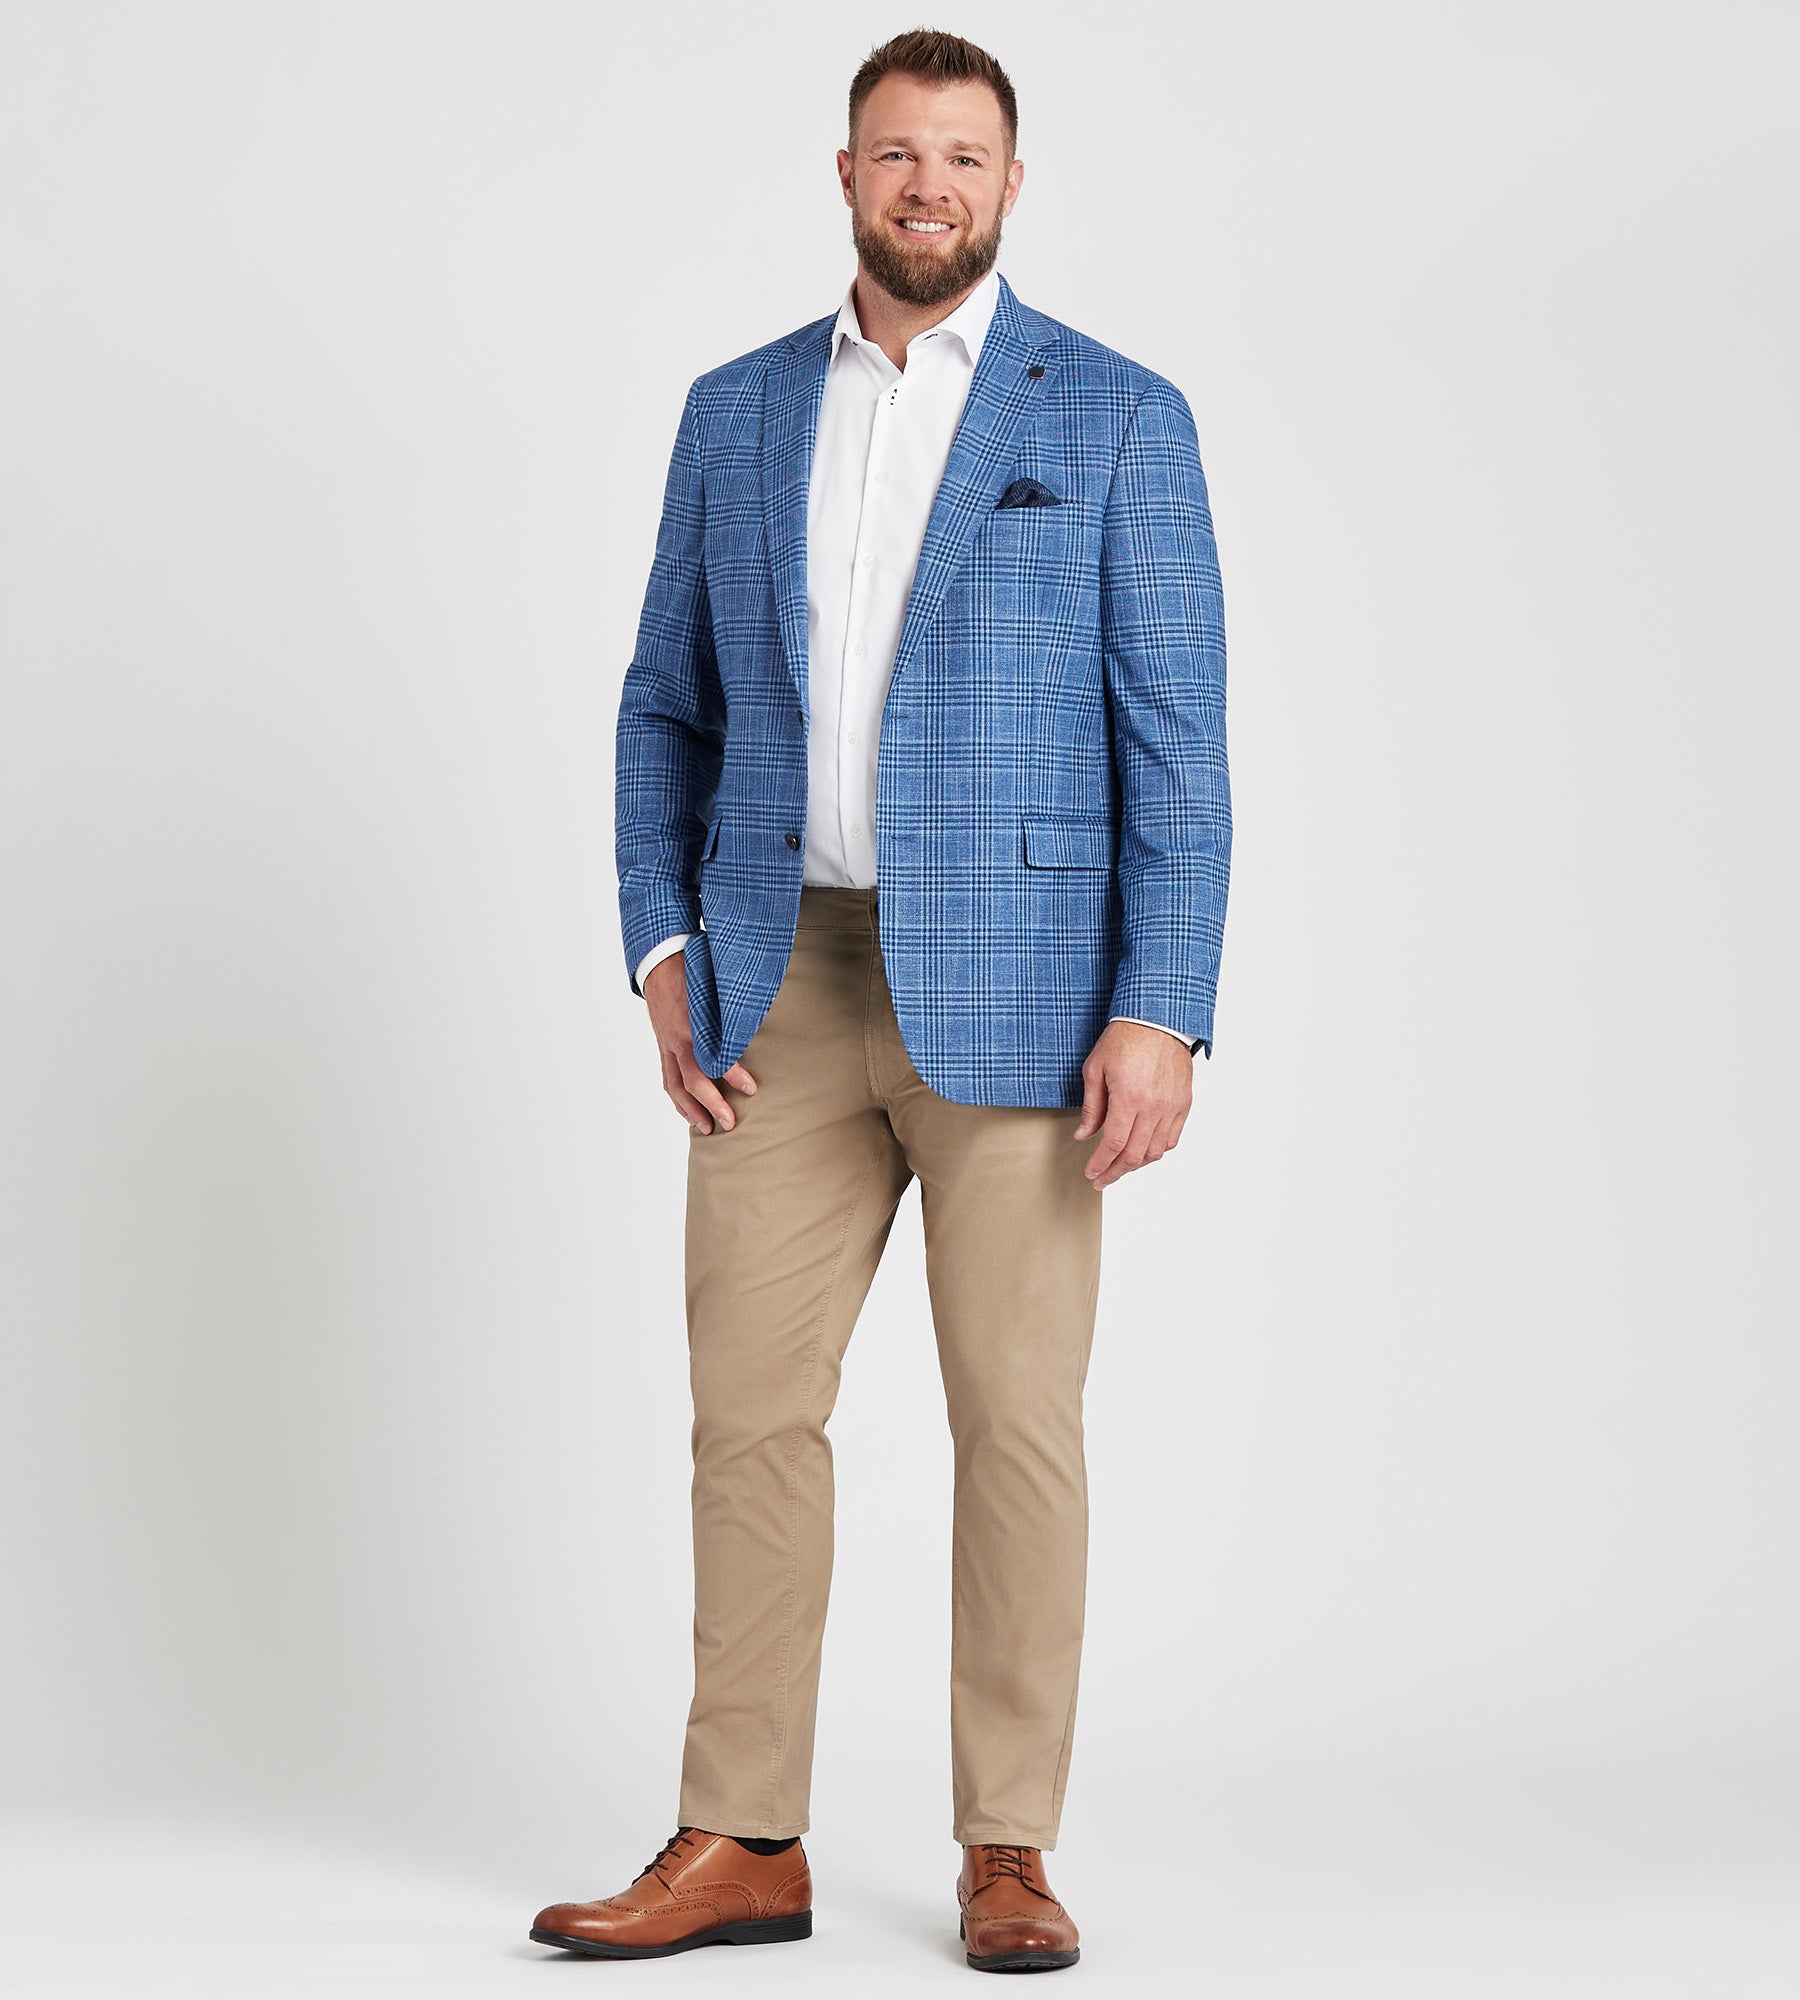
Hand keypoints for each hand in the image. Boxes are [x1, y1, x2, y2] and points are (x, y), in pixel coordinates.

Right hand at [643, 952, 757, 1133]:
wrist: (658, 960)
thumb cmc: (691, 968)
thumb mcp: (715, 982)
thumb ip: (733, 1003)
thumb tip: (761, 1015)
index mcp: (692, 1022)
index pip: (712, 1057)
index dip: (733, 1075)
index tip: (752, 1089)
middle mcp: (677, 1038)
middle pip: (692, 1081)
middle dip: (711, 1105)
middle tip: (731, 1123)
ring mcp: (667, 1044)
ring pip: (675, 1086)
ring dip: (691, 1110)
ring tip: (708, 1129)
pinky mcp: (662, 1046)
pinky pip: (668, 1079)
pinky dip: (678, 1099)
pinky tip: (689, 1113)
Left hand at [1072, 1020, 1191, 1187]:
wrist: (1158, 1018)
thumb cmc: (1124, 1038)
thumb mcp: (1095, 1068)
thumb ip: (1092, 1106)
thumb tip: (1084, 1134)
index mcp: (1129, 1098)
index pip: (1113, 1145)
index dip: (1100, 1164)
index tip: (1090, 1173)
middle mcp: (1154, 1107)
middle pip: (1134, 1155)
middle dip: (1115, 1172)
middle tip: (1101, 1179)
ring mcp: (1172, 1106)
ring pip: (1155, 1152)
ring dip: (1135, 1164)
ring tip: (1119, 1166)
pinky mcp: (1184, 1102)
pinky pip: (1172, 1138)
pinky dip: (1156, 1150)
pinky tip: (1143, 1151)